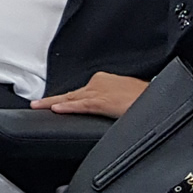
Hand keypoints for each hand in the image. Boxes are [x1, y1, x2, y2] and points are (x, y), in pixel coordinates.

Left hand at [32, 72, 148, 116]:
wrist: (158, 98)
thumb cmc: (144, 99)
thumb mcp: (123, 98)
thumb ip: (109, 103)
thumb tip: (104, 109)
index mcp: (103, 82)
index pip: (79, 92)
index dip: (64, 100)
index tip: (51, 104)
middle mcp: (98, 84)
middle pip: (70, 95)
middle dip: (51, 101)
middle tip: (34, 105)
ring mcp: (99, 92)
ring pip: (70, 99)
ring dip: (52, 104)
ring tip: (37, 107)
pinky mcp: (103, 102)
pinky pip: (81, 105)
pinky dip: (68, 107)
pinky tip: (57, 109)